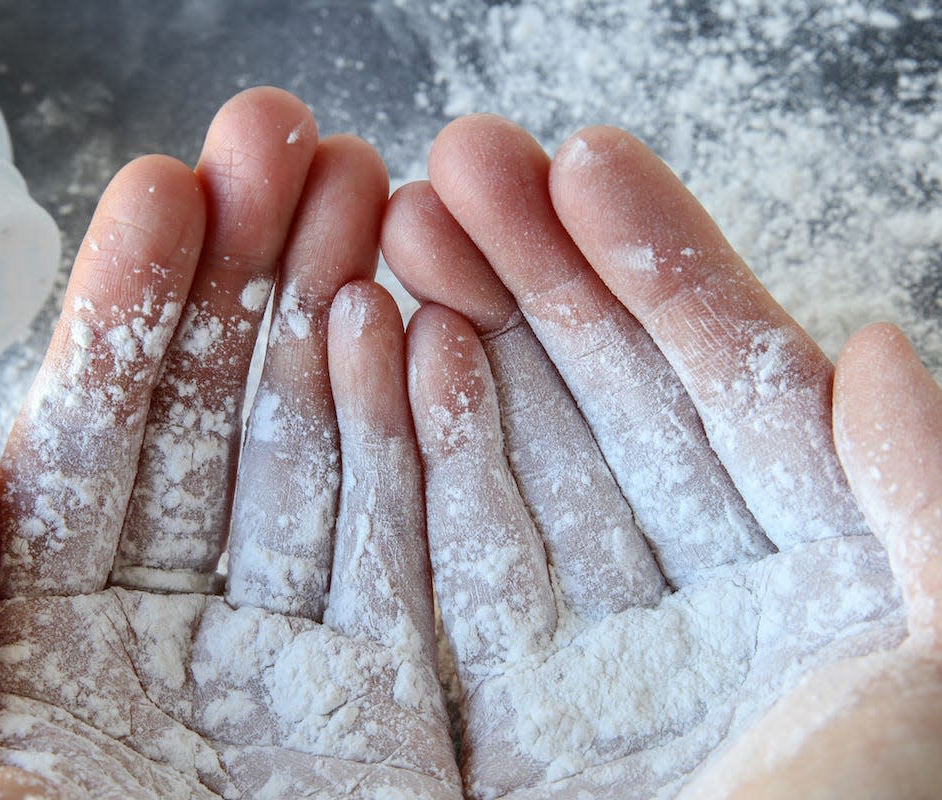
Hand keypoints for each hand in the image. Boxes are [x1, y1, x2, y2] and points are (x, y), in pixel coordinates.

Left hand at [0, 88, 459, 798]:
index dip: (131, 310)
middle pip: (225, 417)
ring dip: (341, 323)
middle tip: (287, 143)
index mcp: (49, 637)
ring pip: (324, 455)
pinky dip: (420, 443)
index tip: (166, 191)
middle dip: (253, 273)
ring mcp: (297, 659)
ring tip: (366, 204)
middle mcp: (180, 628)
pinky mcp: (395, 710)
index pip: (98, 439)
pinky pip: (411, 555)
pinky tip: (420, 336)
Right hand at [382, 117, 925, 797]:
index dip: (659, 267)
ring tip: (399, 225)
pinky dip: (399, 448)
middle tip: (458, 160)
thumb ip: (929, 514)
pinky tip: (373, 346)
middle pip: (600, 397)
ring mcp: (569, 650)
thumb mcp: (928, 682)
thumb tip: (879, 350)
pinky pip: (434, 552)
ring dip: (454, 330)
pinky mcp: (472, 711)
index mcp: (805, 591)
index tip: (582, 161)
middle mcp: (683, 604)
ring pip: (508, 451)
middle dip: (533, 267)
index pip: (727, 389)